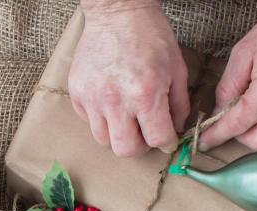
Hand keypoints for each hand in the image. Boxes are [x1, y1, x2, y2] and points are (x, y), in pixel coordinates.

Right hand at [69, 0, 189, 156]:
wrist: (117, 11)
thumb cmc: (150, 35)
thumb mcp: (176, 68)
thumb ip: (179, 104)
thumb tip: (174, 129)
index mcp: (145, 94)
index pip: (157, 139)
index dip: (166, 142)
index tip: (166, 138)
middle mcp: (116, 101)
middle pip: (125, 150)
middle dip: (139, 146)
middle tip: (144, 132)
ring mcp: (93, 98)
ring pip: (104, 140)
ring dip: (118, 134)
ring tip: (125, 117)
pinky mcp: (77, 93)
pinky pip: (89, 121)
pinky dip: (101, 119)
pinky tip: (110, 101)